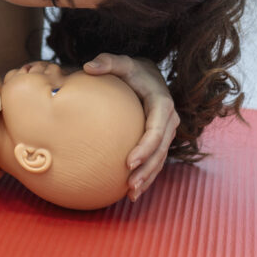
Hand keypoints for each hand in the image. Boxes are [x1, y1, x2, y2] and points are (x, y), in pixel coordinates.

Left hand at [83, 54, 178, 201]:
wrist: (147, 75)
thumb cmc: (131, 70)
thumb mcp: (122, 62)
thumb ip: (107, 62)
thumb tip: (87, 66)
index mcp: (162, 105)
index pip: (156, 131)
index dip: (144, 149)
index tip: (128, 162)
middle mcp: (169, 121)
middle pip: (160, 151)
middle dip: (146, 170)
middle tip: (129, 185)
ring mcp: (167, 132)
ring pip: (159, 160)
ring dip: (148, 178)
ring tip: (131, 194)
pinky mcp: (160, 139)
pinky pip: (155, 160)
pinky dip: (146, 175)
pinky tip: (133, 190)